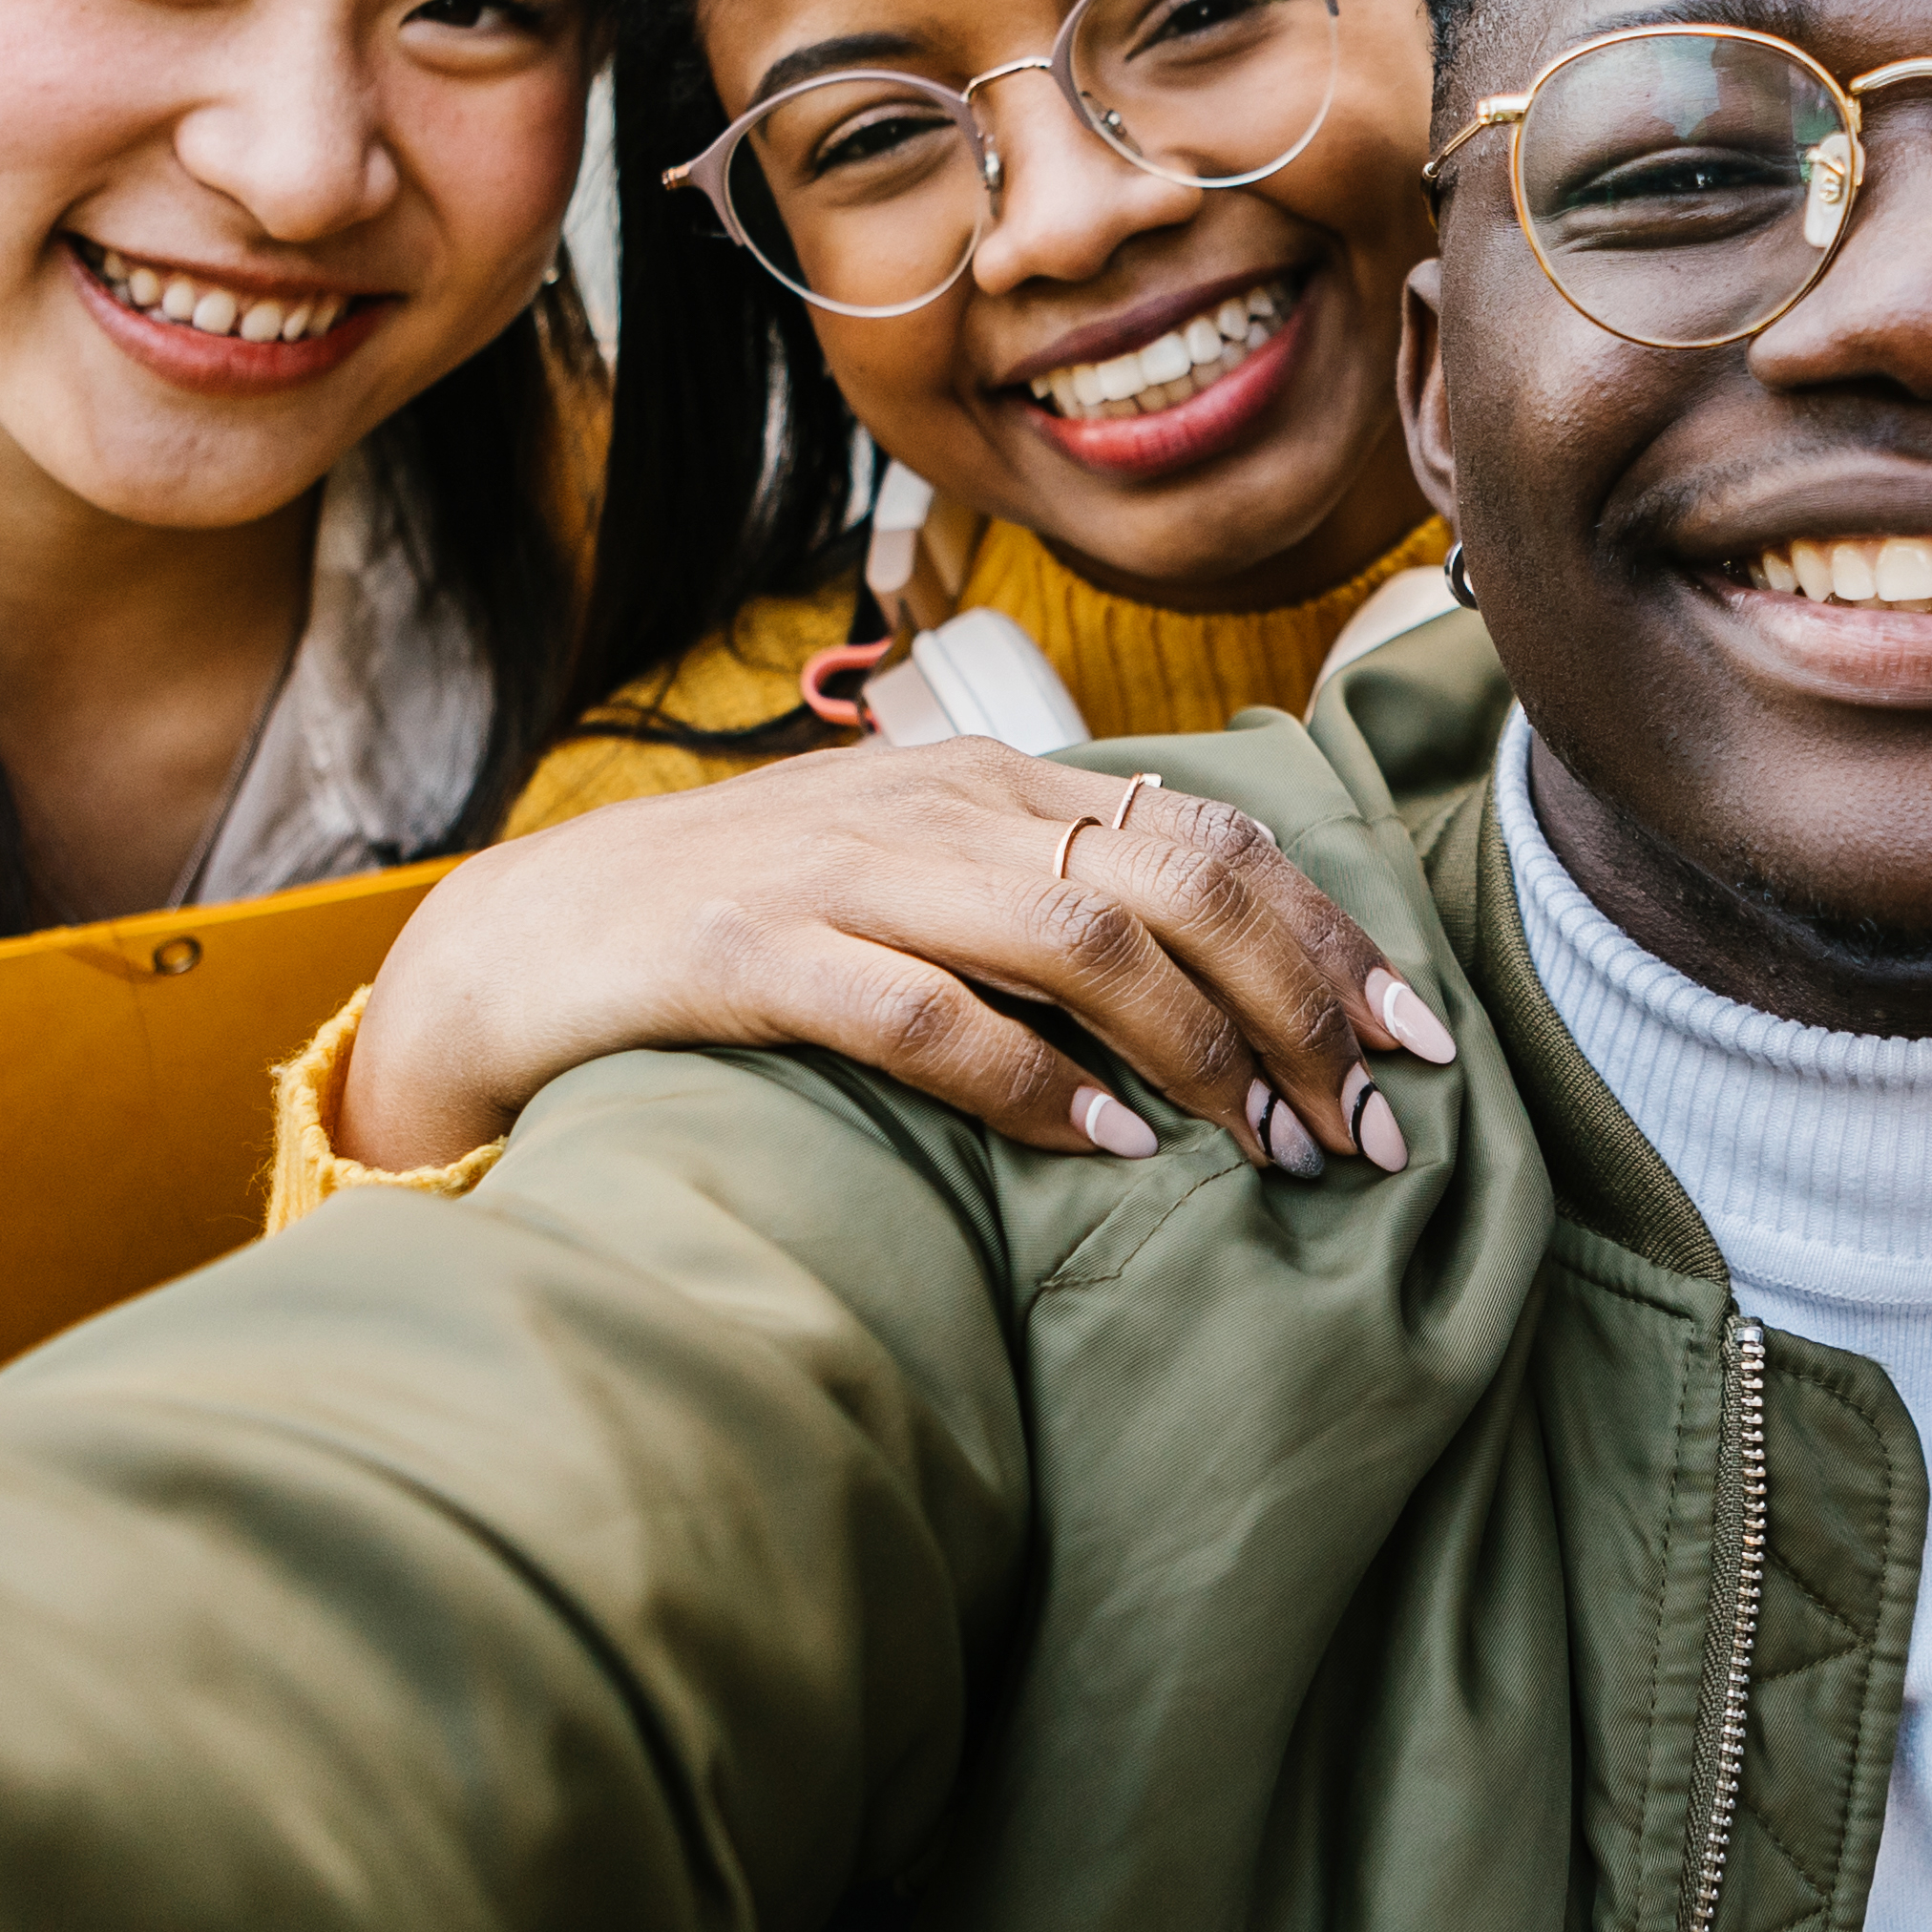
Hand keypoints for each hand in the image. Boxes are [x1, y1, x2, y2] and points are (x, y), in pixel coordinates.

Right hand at [334, 735, 1460, 1177]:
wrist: (515, 946)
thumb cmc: (736, 932)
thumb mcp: (910, 885)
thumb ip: (1042, 903)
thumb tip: (1216, 980)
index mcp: (988, 784)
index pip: (1207, 834)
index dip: (1325, 932)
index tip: (1415, 1036)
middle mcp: (936, 810)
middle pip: (1178, 877)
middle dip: (1298, 1000)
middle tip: (1370, 1120)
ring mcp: (843, 875)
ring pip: (1082, 935)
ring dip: (1201, 1048)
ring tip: (1271, 1147)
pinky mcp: (752, 955)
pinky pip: (926, 1012)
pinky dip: (1034, 1081)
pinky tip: (1106, 1148)